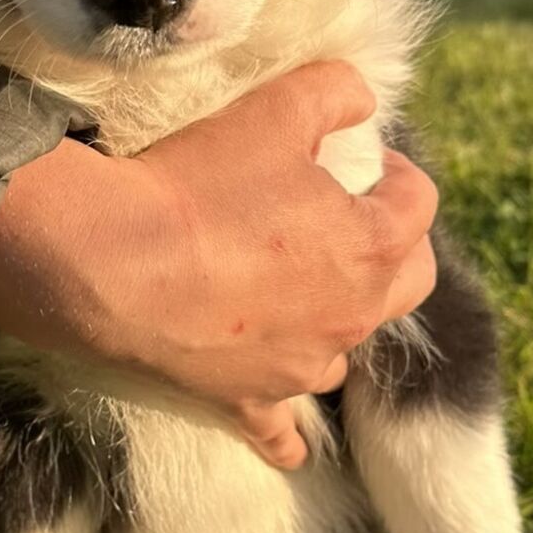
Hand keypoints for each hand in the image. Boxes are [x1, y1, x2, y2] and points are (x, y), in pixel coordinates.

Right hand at [0, 61, 438, 468]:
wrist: (112, 262)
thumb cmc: (199, 184)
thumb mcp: (275, 109)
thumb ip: (334, 92)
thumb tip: (361, 97)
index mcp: (373, 244)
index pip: (419, 203)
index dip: (396, 172)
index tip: (363, 158)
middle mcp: (353, 314)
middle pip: (408, 283)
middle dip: (393, 247)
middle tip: (347, 218)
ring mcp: (302, 364)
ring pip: (347, 349)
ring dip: (338, 318)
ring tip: (300, 289)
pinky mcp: (249, 398)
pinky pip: (282, 430)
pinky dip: (287, 431)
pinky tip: (288, 440)